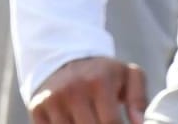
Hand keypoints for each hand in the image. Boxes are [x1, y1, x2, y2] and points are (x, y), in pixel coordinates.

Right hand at [28, 57, 146, 123]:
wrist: (66, 60)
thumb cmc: (103, 74)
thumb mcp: (127, 75)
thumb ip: (139, 98)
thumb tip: (139, 123)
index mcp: (98, 81)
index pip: (111, 123)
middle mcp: (73, 90)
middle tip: (103, 122)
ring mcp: (52, 100)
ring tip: (91, 120)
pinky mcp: (37, 108)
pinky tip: (75, 122)